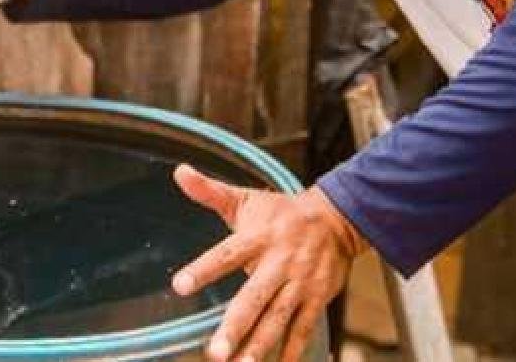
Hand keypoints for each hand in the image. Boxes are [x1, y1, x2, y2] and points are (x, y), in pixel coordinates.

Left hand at [171, 164, 366, 361]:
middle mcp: (278, 262)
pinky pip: (304, 328)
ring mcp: (300, 283)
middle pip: (254, 298)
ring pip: (278, 319)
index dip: (203, 269)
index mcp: (257, 237)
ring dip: (260, 346)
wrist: (336, 218)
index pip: (226, 254)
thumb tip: (179, 171)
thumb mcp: (245, 199)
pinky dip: (293, 350)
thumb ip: (209, 191)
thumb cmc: (281, 212)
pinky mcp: (317, 298)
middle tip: (215, 352)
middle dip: (235, 327)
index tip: (180, 286)